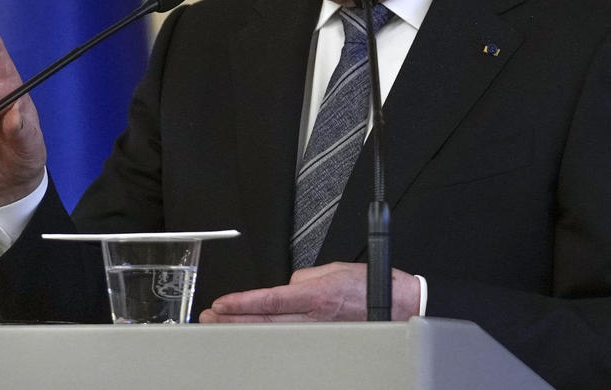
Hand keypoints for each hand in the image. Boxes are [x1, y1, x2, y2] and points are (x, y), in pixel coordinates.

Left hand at [198, 262, 420, 322]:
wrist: (400, 307)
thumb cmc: (372, 287)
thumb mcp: (334, 269)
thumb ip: (305, 277)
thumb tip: (287, 286)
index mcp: (316, 295)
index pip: (270, 299)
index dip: (242, 303)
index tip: (222, 304)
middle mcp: (315, 317)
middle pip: (265, 321)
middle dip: (234, 319)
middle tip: (210, 318)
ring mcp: (319, 333)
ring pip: (274, 334)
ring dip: (246, 330)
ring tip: (222, 327)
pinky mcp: (325, 342)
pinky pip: (292, 340)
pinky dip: (270, 339)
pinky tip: (255, 339)